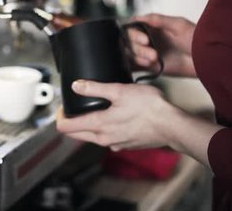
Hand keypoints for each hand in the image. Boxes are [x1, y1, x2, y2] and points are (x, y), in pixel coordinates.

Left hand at [56, 80, 174, 150]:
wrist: (172, 126)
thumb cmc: (149, 108)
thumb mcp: (120, 90)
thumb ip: (95, 88)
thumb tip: (76, 85)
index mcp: (99, 126)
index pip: (66, 127)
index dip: (59, 116)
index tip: (62, 107)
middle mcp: (104, 139)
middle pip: (77, 134)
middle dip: (71, 121)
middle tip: (73, 107)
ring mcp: (115, 144)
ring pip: (93, 137)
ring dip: (88, 125)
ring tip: (94, 109)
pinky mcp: (126, 145)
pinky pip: (108, 138)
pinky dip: (105, 129)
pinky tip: (114, 117)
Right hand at [128, 13, 196, 77]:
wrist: (207, 60)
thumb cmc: (198, 40)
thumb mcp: (179, 25)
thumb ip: (158, 20)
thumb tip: (140, 17)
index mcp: (153, 27)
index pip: (132, 27)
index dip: (134, 34)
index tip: (144, 40)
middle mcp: (149, 39)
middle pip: (129, 42)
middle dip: (138, 48)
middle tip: (152, 53)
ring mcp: (148, 53)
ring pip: (130, 53)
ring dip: (138, 56)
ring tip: (153, 60)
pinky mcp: (151, 67)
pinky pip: (134, 66)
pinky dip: (136, 65)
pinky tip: (147, 64)